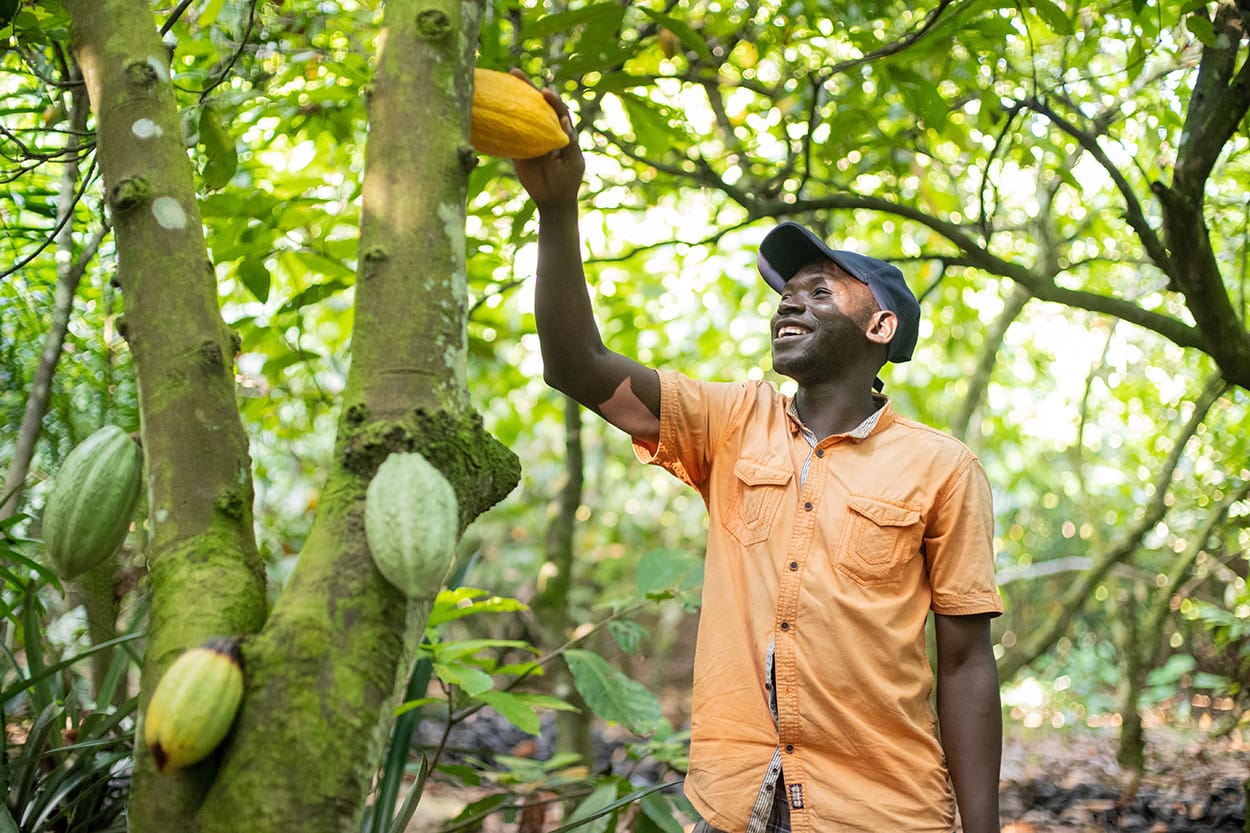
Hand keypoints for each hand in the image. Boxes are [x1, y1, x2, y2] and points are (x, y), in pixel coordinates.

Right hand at [509, 70, 584, 210]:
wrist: (553, 199)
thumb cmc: (568, 179)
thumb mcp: (573, 160)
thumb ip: (569, 140)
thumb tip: (561, 117)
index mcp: (561, 130)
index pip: (557, 109)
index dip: (552, 99)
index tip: (545, 92)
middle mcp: (545, 128)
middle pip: (537, 104)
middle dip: (527, 87)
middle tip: (515, 72)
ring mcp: (531, 137)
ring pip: (521, 114)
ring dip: (513, 97)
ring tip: (502, 80)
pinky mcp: (518, 148)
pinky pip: (509, 133)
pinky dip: (501, 122)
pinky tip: (491, 109)